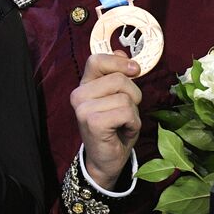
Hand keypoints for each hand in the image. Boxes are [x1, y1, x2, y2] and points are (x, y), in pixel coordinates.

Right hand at [70, 52, 141, 188]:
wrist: (107, 160)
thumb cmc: (115, 129)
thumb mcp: (119, 98)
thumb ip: (118, 75)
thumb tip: (122, 52)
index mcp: (84, 85)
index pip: (96, 60)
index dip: (119, 62)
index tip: (135, 71)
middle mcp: (78, 94)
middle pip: (118, 79)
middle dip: (133, 95)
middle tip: (126, 113)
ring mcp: (83, 108)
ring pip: (125, 97)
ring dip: (133, 113)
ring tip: (124, 124)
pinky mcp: (92, 122)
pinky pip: (125, 112)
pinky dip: (133, 123)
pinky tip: (123, 131)